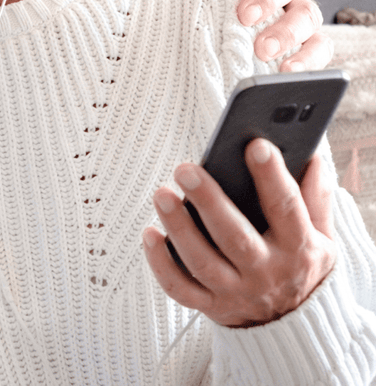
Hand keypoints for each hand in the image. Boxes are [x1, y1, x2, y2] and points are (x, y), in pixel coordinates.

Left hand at [143, 139, 335, 326]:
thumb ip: (316, 198)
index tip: (256, 145)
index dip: (272, 177)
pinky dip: (161, 263)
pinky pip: (180, 288)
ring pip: (203, 262)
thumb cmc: (301, 266)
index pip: (286, 209)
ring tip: (162, 194)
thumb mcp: (322, 237)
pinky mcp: (210, 305)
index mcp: (298, 248)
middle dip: (209, 202)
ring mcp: (236, 292)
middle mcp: (266, 273)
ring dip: (179, 228)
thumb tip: (312, 158)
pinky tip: (148, 234)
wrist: (293, 325)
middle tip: (185, 169)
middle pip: (235, 237)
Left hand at [193, 0, 328, 71]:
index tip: (244, 16)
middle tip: (261, 49)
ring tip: (284, 72)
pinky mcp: (291, 58)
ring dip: (305, 56)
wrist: (188, 10)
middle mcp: (288, 5)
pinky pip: (312, 66)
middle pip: (306, 14)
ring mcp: (294, 34)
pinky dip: (306, 72)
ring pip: (318, 41)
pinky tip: (287, 82)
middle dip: (286, 32)